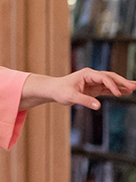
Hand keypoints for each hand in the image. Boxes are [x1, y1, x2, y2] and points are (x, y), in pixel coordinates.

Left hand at [20, 69, 135, 109]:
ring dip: (122, 85)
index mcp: (87, 74)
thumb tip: (98, 106)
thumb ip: (84, 101)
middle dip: (123, 82)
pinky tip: (125, 92)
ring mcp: (94, 82)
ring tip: (135, 87)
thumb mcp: (70, 97)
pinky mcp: (94, 88)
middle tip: (135, 86)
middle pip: (111, 77)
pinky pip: (108, 88)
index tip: (118, 94)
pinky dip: (116, 90)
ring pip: (111, 82)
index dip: (112, 85)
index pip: (104, 78)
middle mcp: (92, 76)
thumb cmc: (60, 91)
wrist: (54, 90)